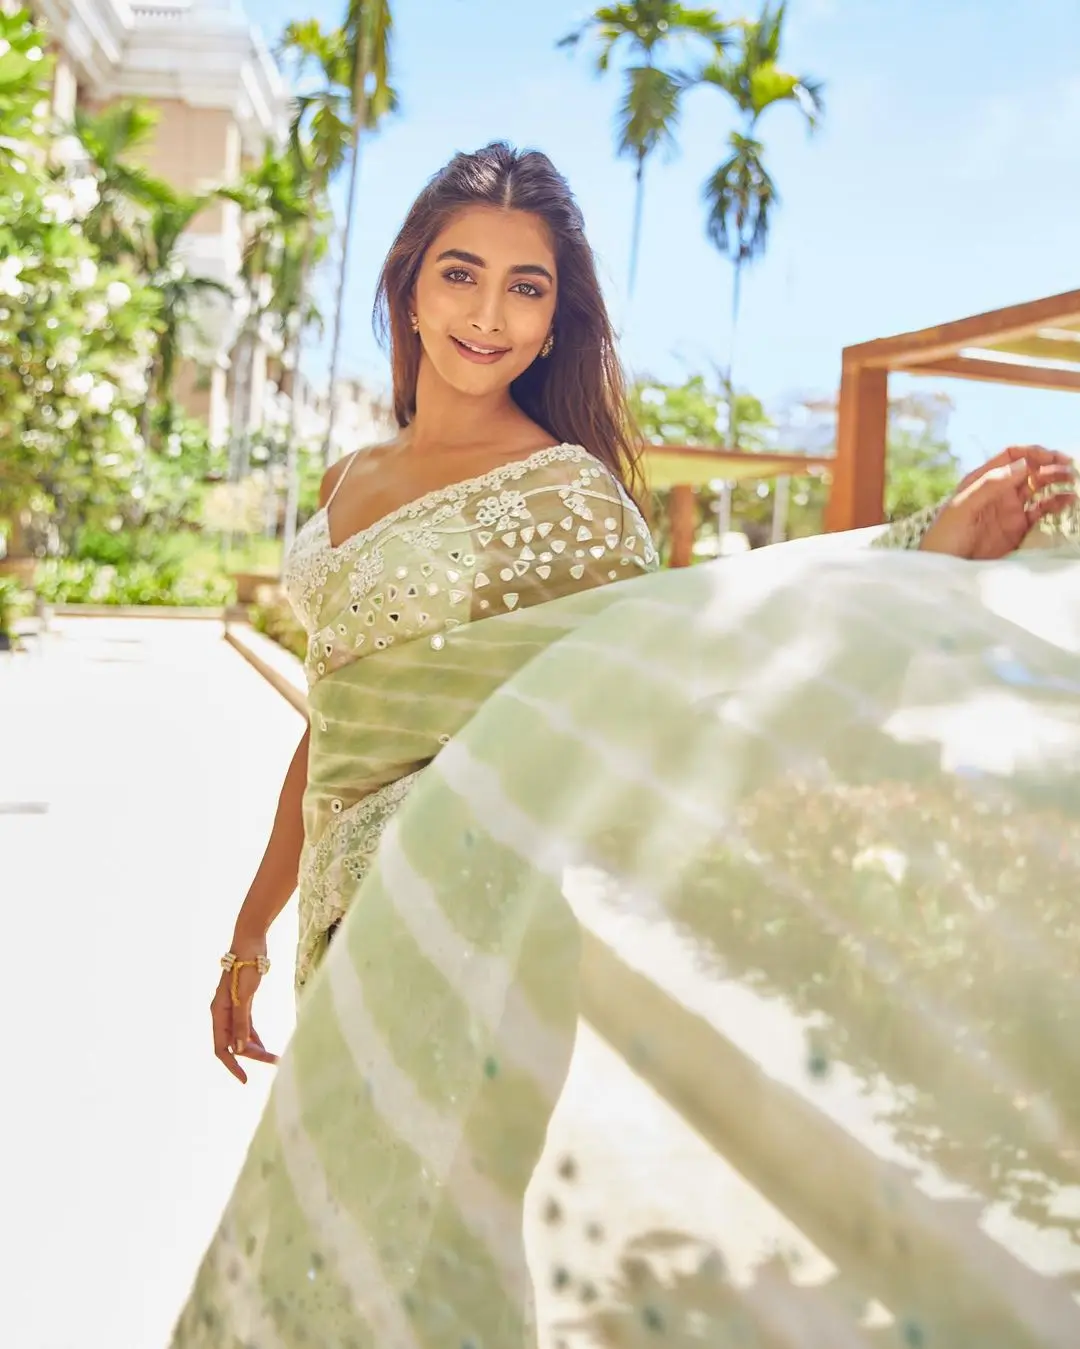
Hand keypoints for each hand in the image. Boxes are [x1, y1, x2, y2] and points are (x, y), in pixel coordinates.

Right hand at [210, 934, 278, 1083]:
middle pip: (233, 1043)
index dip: (232, 1065)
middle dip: (251, 1055)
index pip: (221, 1048)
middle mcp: (222, 1013)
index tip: (245, 1079)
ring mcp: (232, 1007)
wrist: (250, 942)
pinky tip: (264, 1045)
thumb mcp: (244, 996)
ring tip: (272, 1058)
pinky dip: (254, 1036)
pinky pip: (246, 1025)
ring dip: (254, 1047)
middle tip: (275, 1061)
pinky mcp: (242, 1001)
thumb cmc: (245, 966)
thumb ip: (241, 1022)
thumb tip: (239, 1049)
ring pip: (240, 1035)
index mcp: (218, 1013)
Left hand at [920, 445, 1075, 559]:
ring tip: (1073, 480)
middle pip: (1029, 469)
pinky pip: (1040, 510)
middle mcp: (998, 490)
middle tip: (1071, 468)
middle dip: (1050, 464)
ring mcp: (1009, 509)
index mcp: (982, 479)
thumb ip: (990, 485)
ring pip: (1038, 487)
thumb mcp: (962, 507)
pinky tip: (1068, 500)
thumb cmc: (945, 535)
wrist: (943, 568)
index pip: (1011, 456)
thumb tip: (1023, 465)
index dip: (1032, 452)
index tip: (1052, 457)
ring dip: (1056, 480)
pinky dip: (1056, 503)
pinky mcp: (1017, 528)